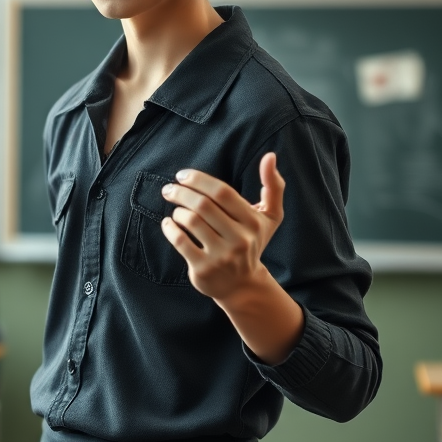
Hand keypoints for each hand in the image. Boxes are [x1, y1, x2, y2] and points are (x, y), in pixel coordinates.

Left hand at [160, 154, 303, 365]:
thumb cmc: (252, 242)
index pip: (222, 192)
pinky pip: (180, 241)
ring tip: (175, 209)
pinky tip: (168, 223)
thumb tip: (270, 156)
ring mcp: (221, 256)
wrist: (242, 285)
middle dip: (181, 192)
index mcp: (253, 222)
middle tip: (169, 189)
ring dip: (177, 211)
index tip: (182, 175)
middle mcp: (239, 239)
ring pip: (190, 221)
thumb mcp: (269, 217)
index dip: (199, 179)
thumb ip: (273, 186)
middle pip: (203, 205)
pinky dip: (169, 228)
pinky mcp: (203, 269)